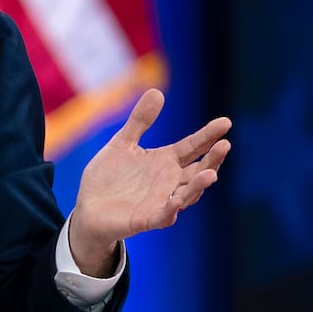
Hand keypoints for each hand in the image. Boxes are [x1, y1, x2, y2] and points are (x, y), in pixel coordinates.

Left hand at [70, 89, 231, 275]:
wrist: (87, 209)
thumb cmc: (108, 178)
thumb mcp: (122, 144)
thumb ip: (139, 121)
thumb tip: (157, 91)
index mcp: (164, 162)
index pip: (192, 146)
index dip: (208, 135)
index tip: (226, 122)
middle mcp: (168, 182)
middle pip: (198, 170)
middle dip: (213, 159)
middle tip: (225, 145)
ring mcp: (160, 202)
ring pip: (187, 194)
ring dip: (199, 185)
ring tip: (211, 174)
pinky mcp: (146, 220)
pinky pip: (163, 216)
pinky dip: (171, 210)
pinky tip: (177, 200)